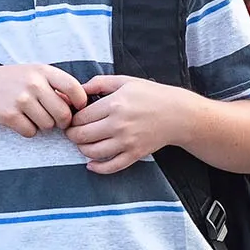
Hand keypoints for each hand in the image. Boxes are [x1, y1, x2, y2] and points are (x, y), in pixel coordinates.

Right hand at [0, 63, 89, 137]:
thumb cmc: (14, 81)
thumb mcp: (35, 74)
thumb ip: (56, 86)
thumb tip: (78, 105)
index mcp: (43, 71)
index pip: (74, 87)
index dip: (81, 102)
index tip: (78, 108)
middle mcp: (33, 83)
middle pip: (63, 114)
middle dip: (62, 121)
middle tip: (55, 119)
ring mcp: (21, 99)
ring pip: (48, 125)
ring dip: (43, 126)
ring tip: (33, 115)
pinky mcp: (10, 115)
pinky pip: (31, 132)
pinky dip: (28, 130)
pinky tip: (21, 120)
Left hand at [65, 75, 183, 174]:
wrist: (178, 114)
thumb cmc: (152, 95)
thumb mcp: (125, 81)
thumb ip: (99, 83)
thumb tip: (77, 90)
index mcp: (115, 104)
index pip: (80, 117)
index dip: (71, 119)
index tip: (71, 118)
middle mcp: (119, 124)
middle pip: (82, 136)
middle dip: (72, 135)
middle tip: (72, 132)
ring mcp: (127, 142)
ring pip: (93, 152)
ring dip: (82, 149)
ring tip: (82, 143)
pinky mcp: (135, 154)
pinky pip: (111, 167)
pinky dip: (97, 168)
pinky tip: (91, 164)